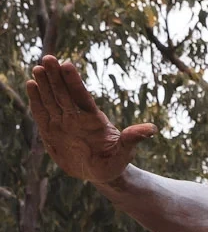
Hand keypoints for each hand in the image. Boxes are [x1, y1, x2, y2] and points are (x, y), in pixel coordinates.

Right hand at [25, 55, 155, 183]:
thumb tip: (152, 129)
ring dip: (44, 84)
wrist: (100, 173)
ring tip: (38, 67)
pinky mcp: (51, 132)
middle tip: (48, 57)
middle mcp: (76, 117)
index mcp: (94, 120)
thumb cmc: (114, 163)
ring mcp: (63, 123)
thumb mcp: (124, 154)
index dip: (74, 82)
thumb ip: (132, 140)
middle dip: (55, 77)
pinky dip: (36, 100)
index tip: (67, 65)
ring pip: (52, 100)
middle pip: (64, 94)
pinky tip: (31, 84)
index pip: (82, 97)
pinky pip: (42, 114)